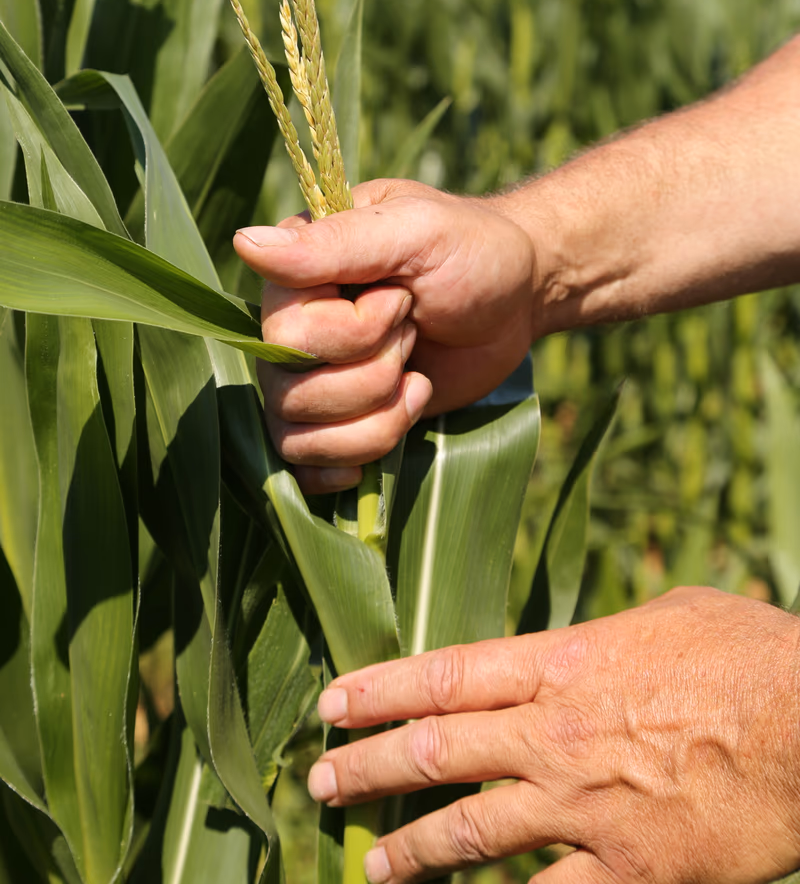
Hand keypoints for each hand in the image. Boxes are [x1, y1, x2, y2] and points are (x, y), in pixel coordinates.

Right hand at [233, 179, 536, 491]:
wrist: (517, 298)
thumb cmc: (471, 251)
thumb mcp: (414, 231)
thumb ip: (335, 242)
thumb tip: (243, 243)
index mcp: (297, 274)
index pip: (286, 335)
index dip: (355, 332)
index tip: (402, 298)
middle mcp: (289, 329)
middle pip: (289, 392)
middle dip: (375, 376)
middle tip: (415, 332)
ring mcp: (311, 379)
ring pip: (297, 437)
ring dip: (378, 420)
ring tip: (416, 379)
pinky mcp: (337, 421)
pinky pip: (307, 467)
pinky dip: (355, 460)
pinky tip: (396, 426)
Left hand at [307, 588, 799, 883]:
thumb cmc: (749, 654)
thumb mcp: (669, 613)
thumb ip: (605, 637)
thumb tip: (578, 650)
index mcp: (564, 663)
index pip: (445, 673)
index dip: (380, 689)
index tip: (333, 703)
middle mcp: (556, 734)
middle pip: (438, 751)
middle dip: (370, 766)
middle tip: (320, 779)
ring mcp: (586, 806)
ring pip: (471, 833)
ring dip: (410, 849)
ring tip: (369, 862)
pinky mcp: (629, 871)